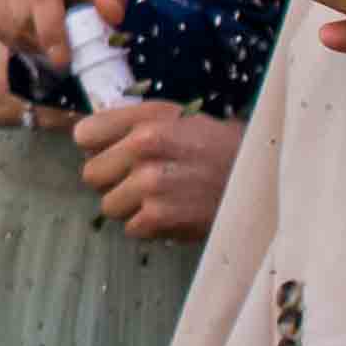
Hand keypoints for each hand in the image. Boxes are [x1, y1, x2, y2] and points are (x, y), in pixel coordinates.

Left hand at [74, 101, 233, 242]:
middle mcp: (144, 146)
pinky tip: (172, 213)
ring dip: (131, 207)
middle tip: (141, 180)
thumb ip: (133, 123)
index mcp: (146, 118)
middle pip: (91, 174)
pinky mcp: (159, 216)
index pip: (85, 134)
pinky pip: (130, 228)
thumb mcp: (178, 117)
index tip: (113, 153)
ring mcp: (150, 183)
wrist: (260, 180)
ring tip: (161, 198)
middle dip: (113, 180)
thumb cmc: (217, 147)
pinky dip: (149, 227)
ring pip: (109, 205)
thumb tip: (86, 136)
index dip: (98, 147)